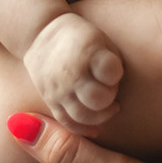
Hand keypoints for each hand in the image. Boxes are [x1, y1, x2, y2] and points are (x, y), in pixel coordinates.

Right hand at [23, 14, 122, 130]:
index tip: (115, 71)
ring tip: (109, 108)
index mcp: (87, 51)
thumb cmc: (83, 38)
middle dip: (110, 97)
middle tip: (111, 90)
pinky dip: (83, 129)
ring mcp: (58, 88)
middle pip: (97, 98)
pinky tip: (96, 128)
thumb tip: (120, 89)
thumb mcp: (102, 40)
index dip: (116, 74)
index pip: (109, 70)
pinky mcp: (50, 100)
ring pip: (83, 115)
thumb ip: (114, 63)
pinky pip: (66, 122)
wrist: (41, 34)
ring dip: (101, 116)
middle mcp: (71, 72)